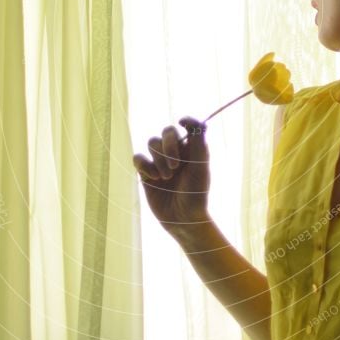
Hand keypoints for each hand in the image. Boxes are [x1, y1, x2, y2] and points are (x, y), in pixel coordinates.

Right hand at [133, 116, 210, 239]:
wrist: (183, 218)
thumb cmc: (196, 193)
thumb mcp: (201, 167)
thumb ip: (198, 142)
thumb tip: (193, 121)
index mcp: (191, 149)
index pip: (186, 127)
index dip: (186, 121)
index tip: (183, 123)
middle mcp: (175, 152)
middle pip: (166, 132)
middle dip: (169, 145)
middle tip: (175, 165)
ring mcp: (159, 161)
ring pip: (151, 143)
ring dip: (159, 159)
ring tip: (167, 177)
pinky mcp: (146, 172)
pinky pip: (138, 157)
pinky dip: (144, 164)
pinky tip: (153, 177)